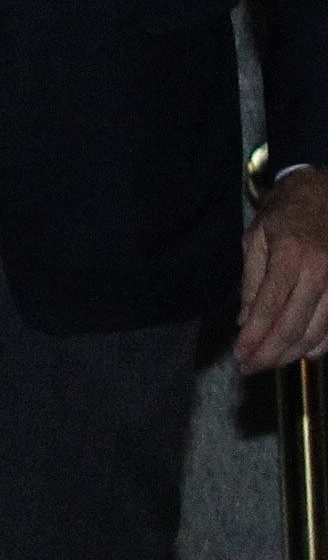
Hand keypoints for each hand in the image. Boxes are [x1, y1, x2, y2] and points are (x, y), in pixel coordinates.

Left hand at [237, 168, 327, 371]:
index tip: (239, 356)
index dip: (253, 339)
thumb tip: (245, 322)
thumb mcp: (257, 236)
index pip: (268, 309)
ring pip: (317, 336)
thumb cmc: (286, 212)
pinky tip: (299, 352)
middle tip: (249, 367)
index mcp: (290, 256)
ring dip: (291, 355)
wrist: (324, 192)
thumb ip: (251, 281)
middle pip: (293, 328)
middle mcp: (319, 273)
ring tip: (269, 362)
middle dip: (269, 355)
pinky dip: (318, 347)